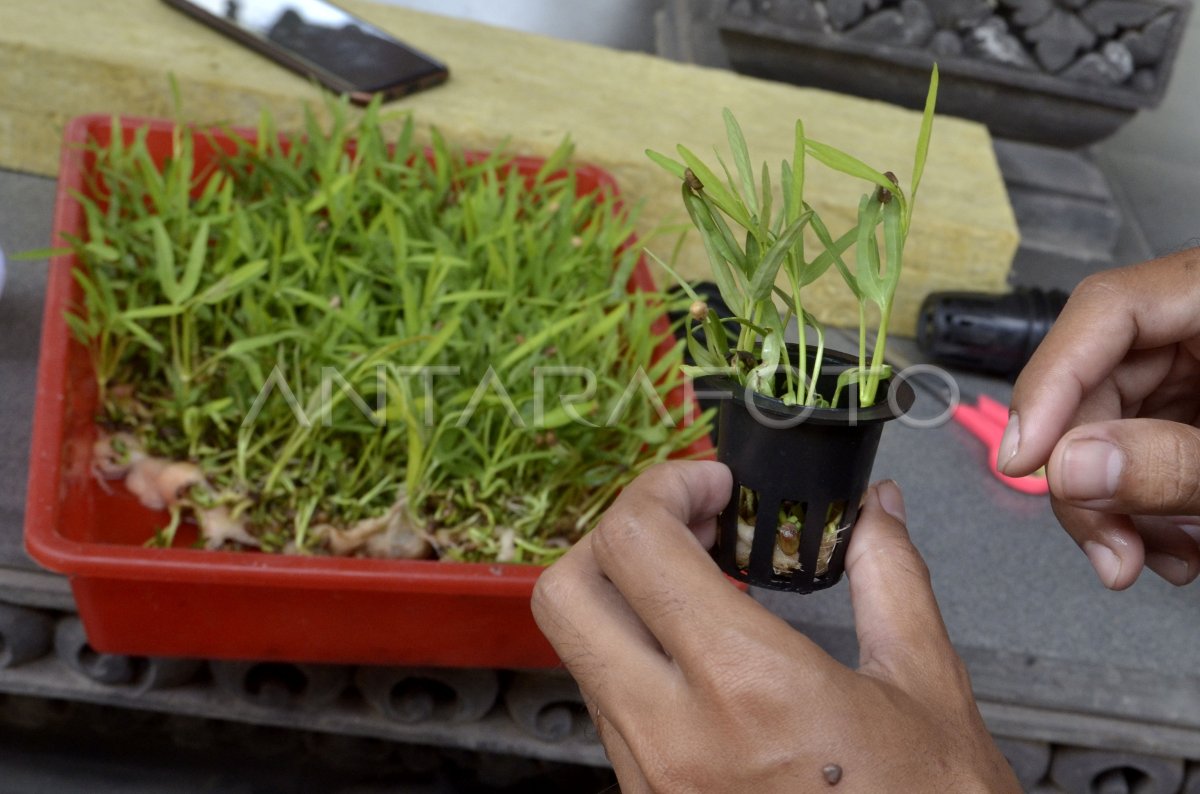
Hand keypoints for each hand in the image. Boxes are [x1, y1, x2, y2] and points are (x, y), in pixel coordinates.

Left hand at [532, 461, 1017, 792]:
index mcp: (748, 689)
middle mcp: (673, 735)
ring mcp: (649, 776)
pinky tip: (701, 646)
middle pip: (566, 592)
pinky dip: (634, 652)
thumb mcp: (927, 692)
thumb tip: (875, 515)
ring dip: (622, 594)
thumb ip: (891, 580)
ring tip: (700, 579)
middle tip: (684, 521)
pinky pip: (607, 704)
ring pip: (580, 650)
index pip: (636, 545)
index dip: (662, 487)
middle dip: (614, 534)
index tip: (710, 485)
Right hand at [1003, 251, 1199, 588]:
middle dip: (1091, 478)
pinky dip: (1145, 507)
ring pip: (1112, 427)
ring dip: (1117, 508)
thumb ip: (1172, 462)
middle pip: (1098, 382)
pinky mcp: (1199, 407)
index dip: (1050, 384)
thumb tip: (1069, 468)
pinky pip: (1144, 449)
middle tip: (1103, 547)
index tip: (1024, 461)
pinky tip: (1168, 546)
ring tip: (1148, 560)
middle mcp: (1198, 320)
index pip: (1104, 311)